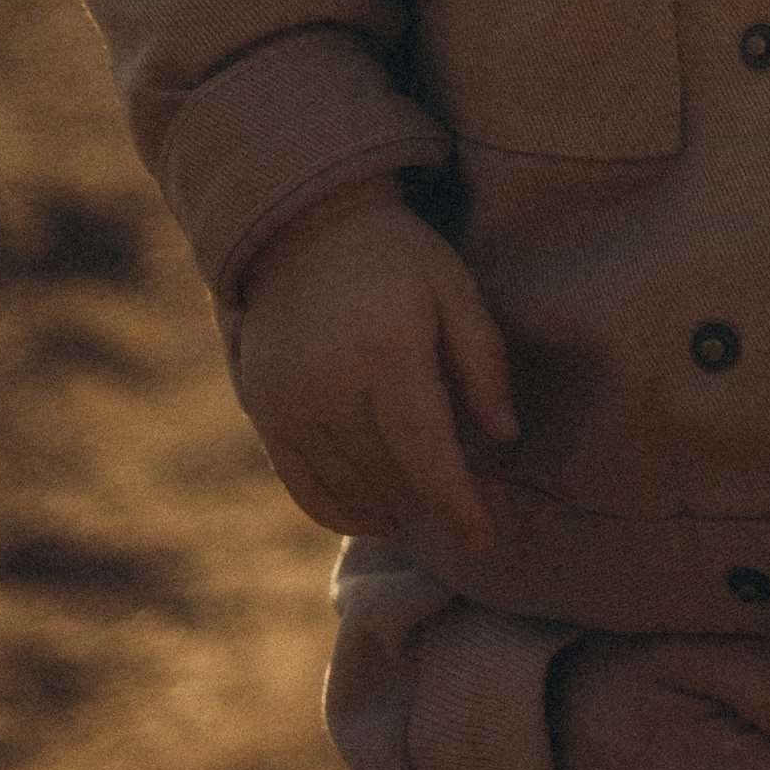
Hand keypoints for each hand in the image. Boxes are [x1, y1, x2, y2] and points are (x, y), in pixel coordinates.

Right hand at [234, 179, 516, 553]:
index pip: (424, 448)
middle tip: (477, 499)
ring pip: (347, 488)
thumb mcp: (454, 288)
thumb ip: (483, 360)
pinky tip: (378, 518)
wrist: (306, 228)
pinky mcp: (264, 411)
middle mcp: (327, 382)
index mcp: (384, 348)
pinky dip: (340, 512)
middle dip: (436, 500)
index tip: (485, 541)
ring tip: (431, 501)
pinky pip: (301, 486)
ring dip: (395, 508)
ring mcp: (287, 401)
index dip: (456, 501)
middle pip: (388, 474)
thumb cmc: (398, 258)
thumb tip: (505, 437)